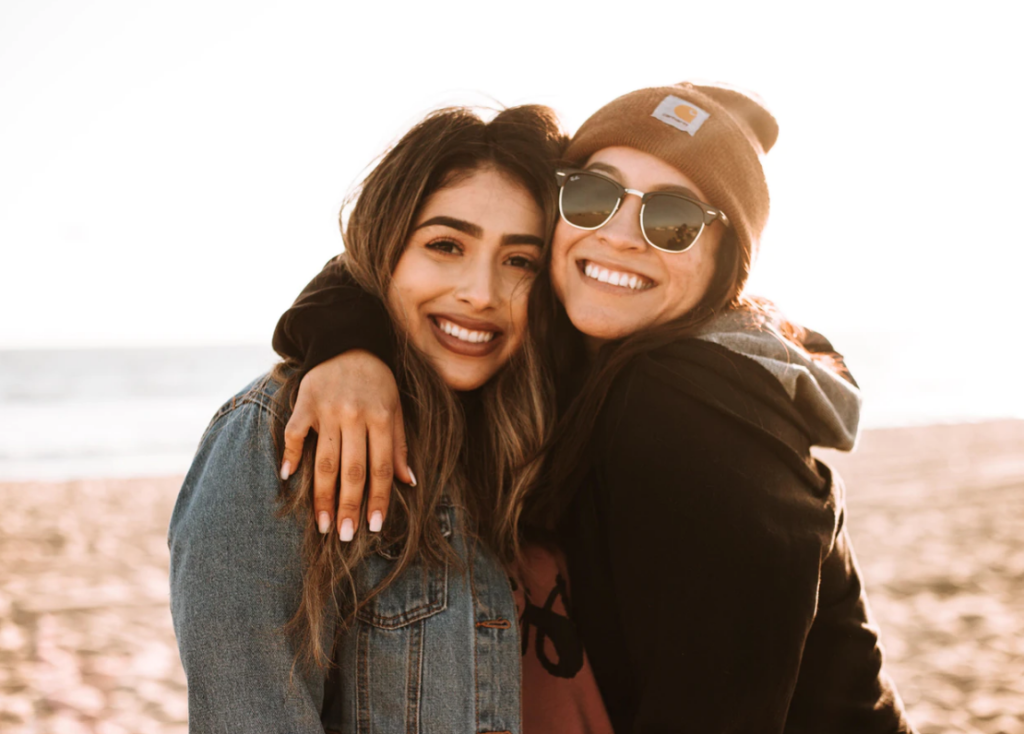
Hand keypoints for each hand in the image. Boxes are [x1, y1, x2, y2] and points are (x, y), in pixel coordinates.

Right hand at [279, 351, 414, 540]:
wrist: (347, 342)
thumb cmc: (376, 381)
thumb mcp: (395, 408)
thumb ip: (399, 445)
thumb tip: (408, 482)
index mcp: (380, 418)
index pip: (380, 467)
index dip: (378, 499)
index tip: (374, 526)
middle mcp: (354, 416)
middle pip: (351, 470)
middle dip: (349, 506)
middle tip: (345, 536)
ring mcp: (327, 410)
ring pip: (323, 460)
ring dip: (322, 495)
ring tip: (321, 524)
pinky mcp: (304, 403)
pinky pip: (294, 433)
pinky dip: (289, 455)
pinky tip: (288, 478)